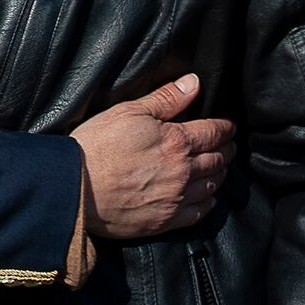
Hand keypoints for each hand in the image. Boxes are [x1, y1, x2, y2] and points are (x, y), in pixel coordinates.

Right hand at [70, 73, 235, 239]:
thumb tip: (193, 83)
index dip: (225, 127)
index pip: (214, 132)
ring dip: (219, 174)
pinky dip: (208, 203)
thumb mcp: (129, 111)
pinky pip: (198, 213)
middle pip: (218, 160)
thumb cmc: (98, 145)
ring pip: (212, 186)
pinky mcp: (165, 221)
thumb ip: (166, 98)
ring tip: (218, 167)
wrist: (75, 187)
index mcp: (177, 141)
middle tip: (228, 145)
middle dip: (226, 150)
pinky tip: (206, 197)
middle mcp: (183, 171)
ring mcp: (176, 198)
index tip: (229, 126)